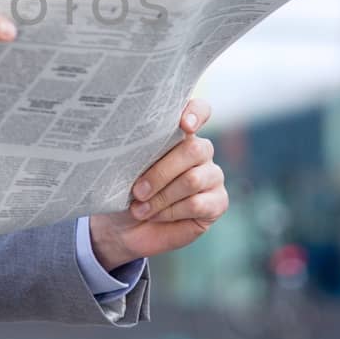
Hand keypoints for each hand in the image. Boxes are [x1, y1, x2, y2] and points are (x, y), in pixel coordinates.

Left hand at [88, 98, 227, 265]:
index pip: (199, 110)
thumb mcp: (123, 167)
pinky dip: (171, 212)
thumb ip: (136, 150)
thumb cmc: (122, 190)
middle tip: (137, 190)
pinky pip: (198, 204)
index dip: (195, 113)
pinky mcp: (217, 202)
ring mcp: (211, 175)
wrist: (122, 228)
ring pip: (193, 180)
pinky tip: (156, 216)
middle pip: (193, 149)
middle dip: (161, 172)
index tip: (184, 125)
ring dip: (161, 197)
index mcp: (178, 134)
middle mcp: (199, 151)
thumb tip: (131, 142)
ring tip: (139, 208)